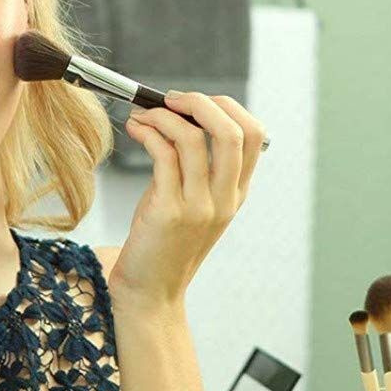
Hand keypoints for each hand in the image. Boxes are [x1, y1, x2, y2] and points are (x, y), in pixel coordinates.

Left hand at [107, 91, 266, 310]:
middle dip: (199, 102)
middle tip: (169, 99)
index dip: (227, 107)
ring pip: (192, 138)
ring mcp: (200, 207)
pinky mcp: (169, 213)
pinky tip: (136, 130)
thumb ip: (194, 165)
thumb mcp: (192, 201)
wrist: (149, 292)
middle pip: (230, 132)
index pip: (254, 135)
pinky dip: (147, 132)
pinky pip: (162, 155)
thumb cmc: (162, 241)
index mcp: (237, 193)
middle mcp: (225, 199)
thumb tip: (177, 113)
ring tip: (141, 116)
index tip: (194, 101)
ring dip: (162, 116)